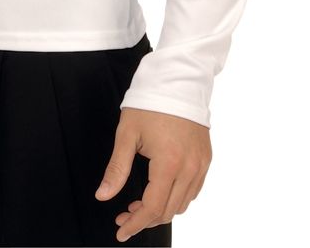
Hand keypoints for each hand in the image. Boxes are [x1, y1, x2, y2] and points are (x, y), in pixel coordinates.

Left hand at [95, 106, 211, 241]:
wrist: (177, 80)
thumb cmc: (150, 103)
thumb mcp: (127, 134)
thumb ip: (116, 168)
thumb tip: (103, 196)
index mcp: (169, 163)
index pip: (152, 208)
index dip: (135, 223)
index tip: (121, 230)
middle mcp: (190, 168)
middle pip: (169, 211)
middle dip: (145, 219)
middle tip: (124, 214)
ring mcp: (201, 164)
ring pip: (183, 204)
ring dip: (161, 210)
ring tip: (138, 204)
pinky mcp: (206, 158)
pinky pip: (193, 190)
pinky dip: (177, 198)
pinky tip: (160, 191)